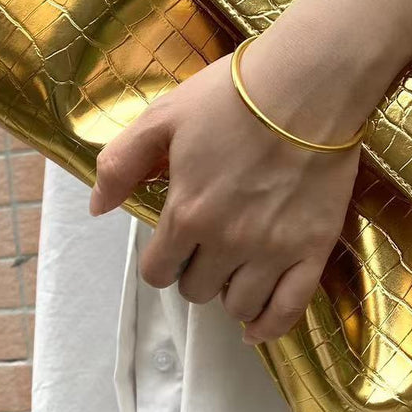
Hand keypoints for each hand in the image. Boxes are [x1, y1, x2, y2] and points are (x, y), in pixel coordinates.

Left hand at [89, 0, 411, 343]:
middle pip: (197, 290)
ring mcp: (273, 250)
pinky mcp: (313, 249)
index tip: (172, 244)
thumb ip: (121, 164)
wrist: (308, 85)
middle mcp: (227, 241)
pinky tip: (257, 325)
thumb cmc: (233, 96)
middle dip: (195, 272)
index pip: (157, 271)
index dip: (160, 260)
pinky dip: (269, 325)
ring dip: (229, 294)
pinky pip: (289, 309)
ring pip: (239, 305)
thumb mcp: (163, 117)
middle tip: (208, 247)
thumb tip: (97, 208)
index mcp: (187, 213)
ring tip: (234, 271)